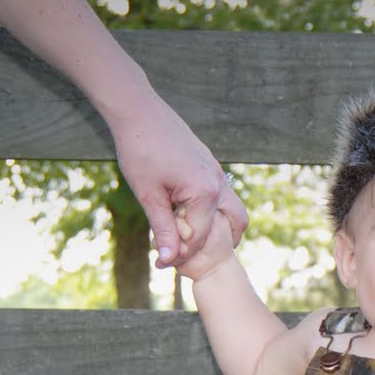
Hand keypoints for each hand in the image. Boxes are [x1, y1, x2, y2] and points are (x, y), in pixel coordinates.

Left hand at [108, 93, 247, 268]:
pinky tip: (185, 213)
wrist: (139, 110)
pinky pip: (221, 195)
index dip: (179, 255)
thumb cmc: (139, 150)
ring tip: (189, 237)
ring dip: (216, 227)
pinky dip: (211, 211)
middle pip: (236, 225)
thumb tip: (168, 259)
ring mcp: (217, 172)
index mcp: (205, 192)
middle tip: (192, 256)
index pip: (199, 237)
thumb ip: (163, 229)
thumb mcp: (149, 195)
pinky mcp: (210, 165)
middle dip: (218, 245)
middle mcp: (218, 183)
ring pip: (231, 209)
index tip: (161, 264)